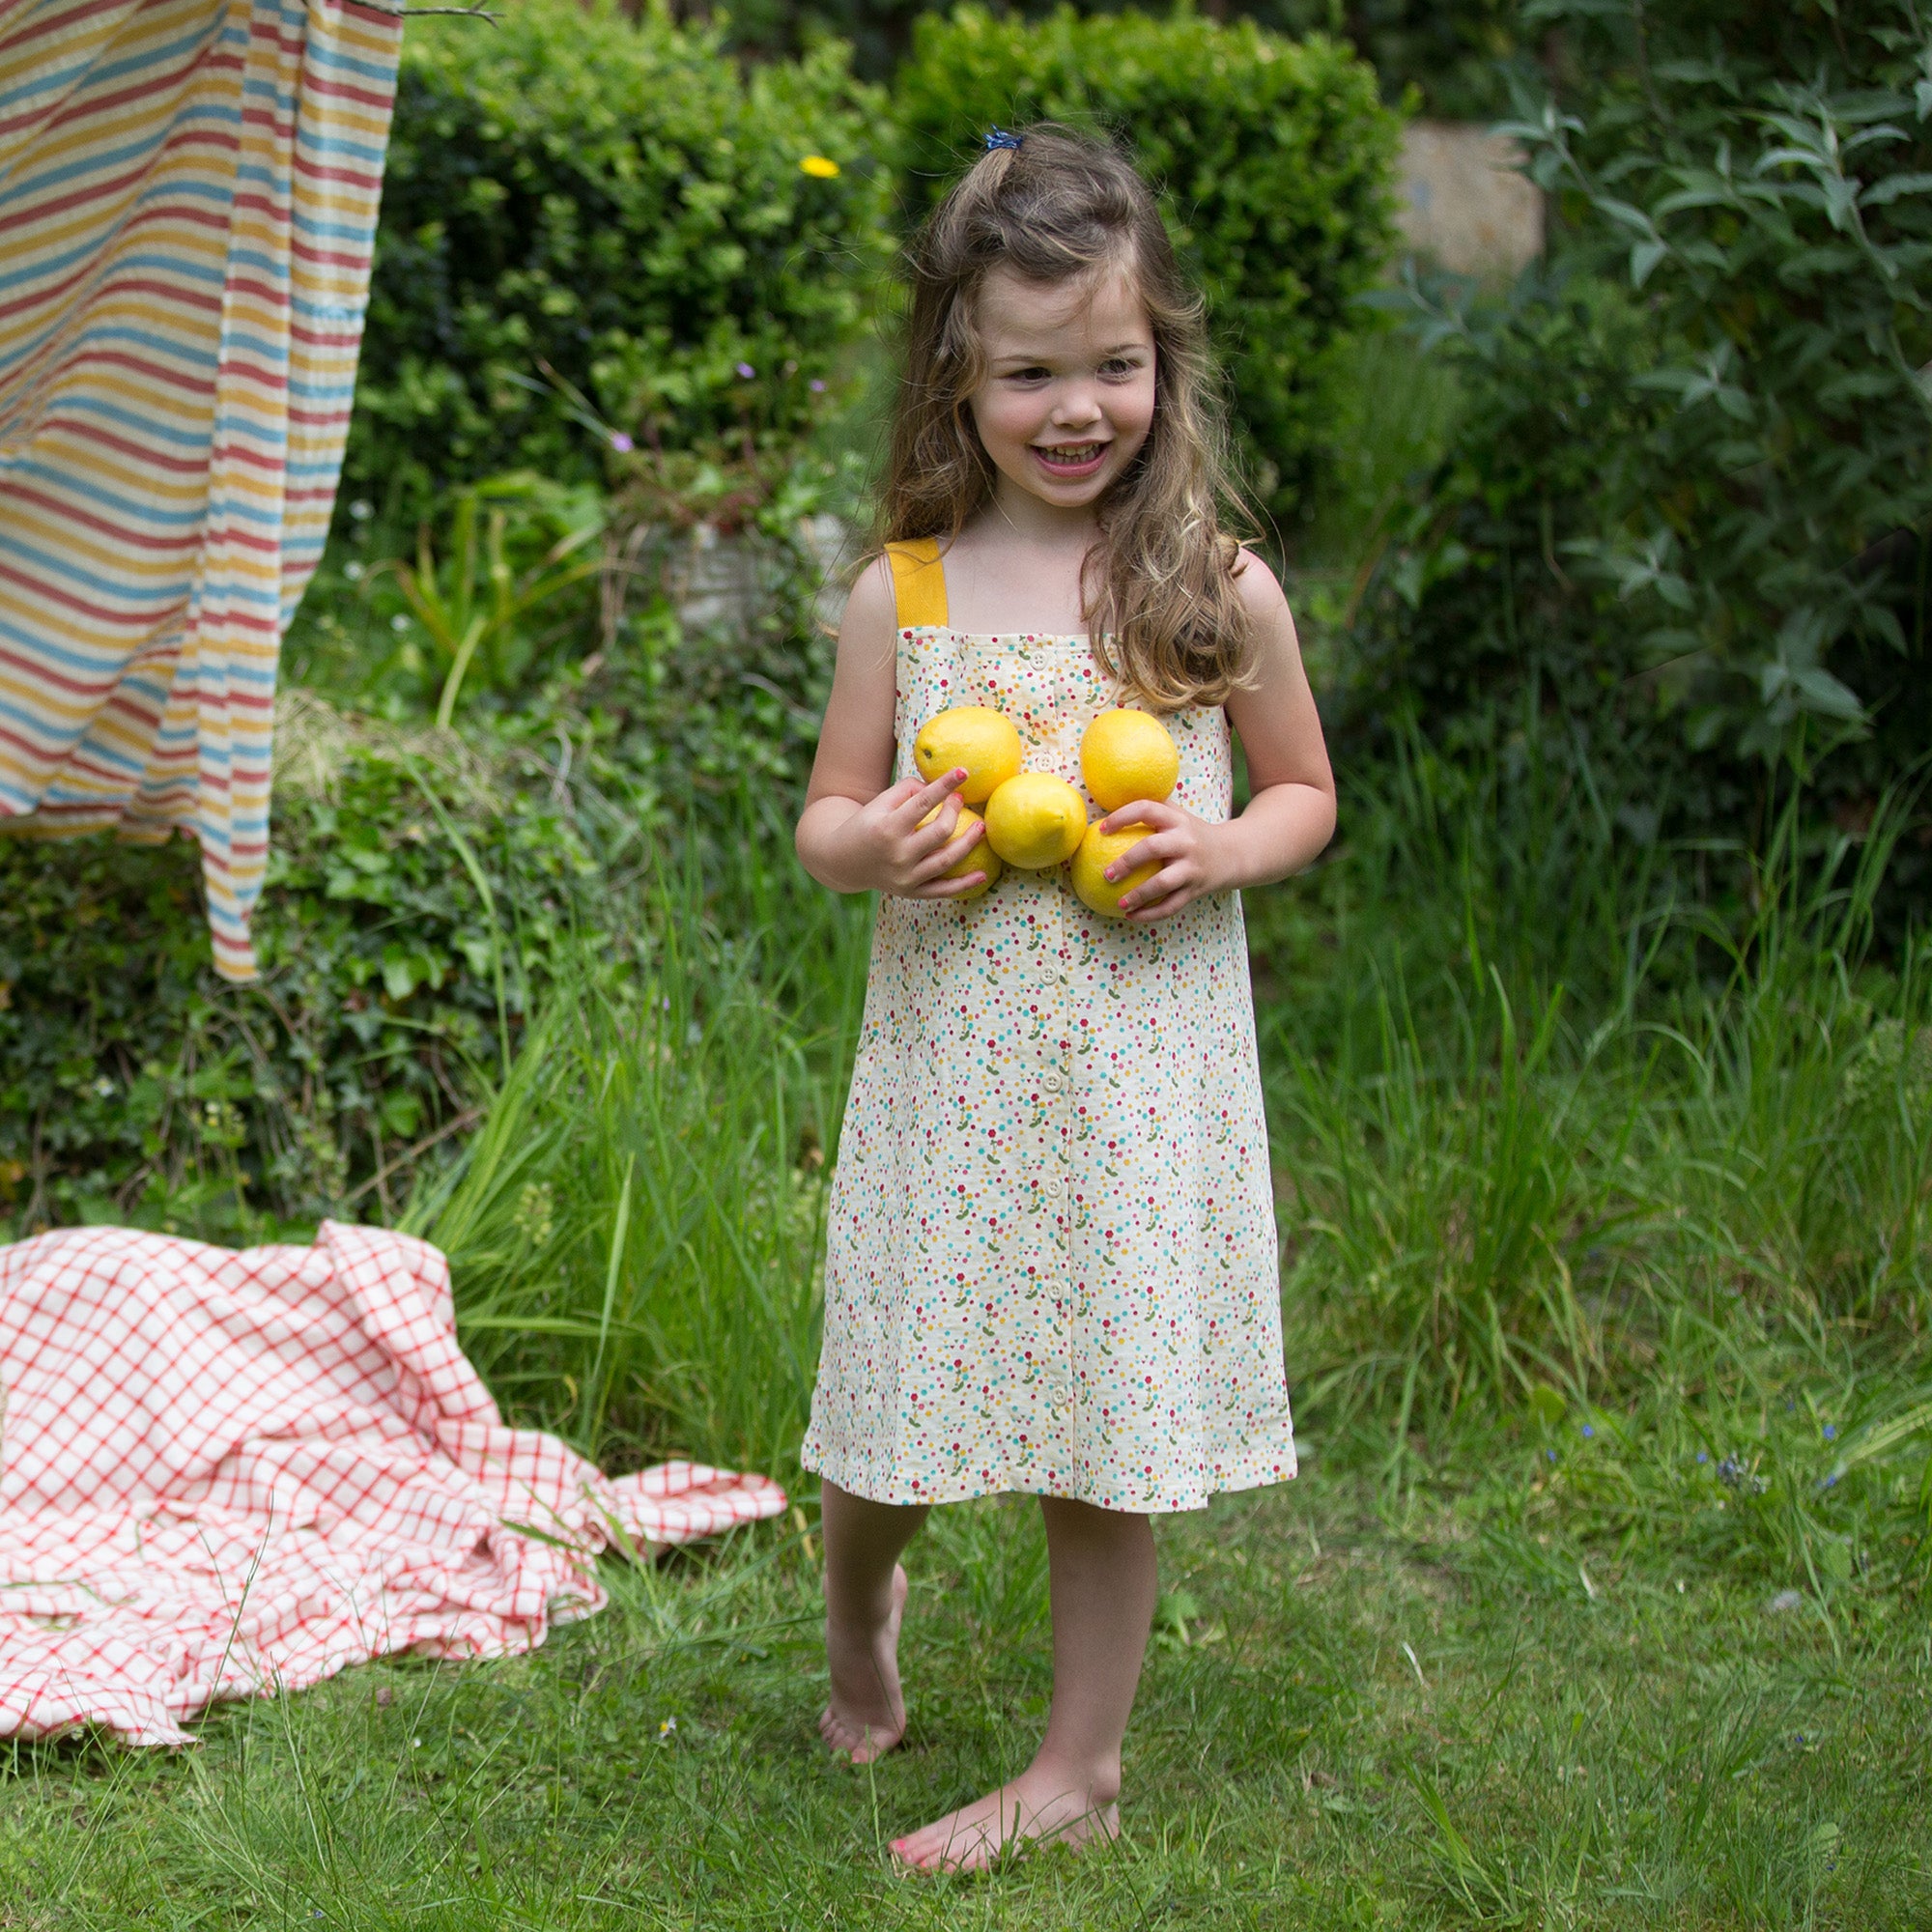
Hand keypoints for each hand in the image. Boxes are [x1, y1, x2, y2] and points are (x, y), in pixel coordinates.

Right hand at [833, 769, 990, 899]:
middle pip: (939, 832)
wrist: (843, 861)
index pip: (923, 803)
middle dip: (955, 812)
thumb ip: (907, 790)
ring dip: (969, 843)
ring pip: (946, 861)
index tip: (963, 772)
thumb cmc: (867, 825)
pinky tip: (983, 874)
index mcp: (887, 828)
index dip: (945, 786)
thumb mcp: (879, 803)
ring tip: (981, 827)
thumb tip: (940, 787)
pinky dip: (964, 885)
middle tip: (961, 800)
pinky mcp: (910, 892)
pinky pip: (942, 891)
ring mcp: (905, 877)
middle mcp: (897, 854)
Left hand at [1097, 799, 1231, 921]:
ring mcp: (1191, 867)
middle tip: (1107, 874)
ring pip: (1163, 883)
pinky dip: (1150, 914)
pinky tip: (1131, 916)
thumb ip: (1151, 810)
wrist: (1233, 853)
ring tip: (1119, 904)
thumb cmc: (1191, 834)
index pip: (1147, 809)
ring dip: (1139, 895)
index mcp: (1176, 820)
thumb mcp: (1177, 816)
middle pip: (1152, 848)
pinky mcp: (1195, 889)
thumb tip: (1104, 809)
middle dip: (1127, 861)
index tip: (1102, 829)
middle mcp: (1185, 842)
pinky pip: (1171, 905)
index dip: (1122, 817)